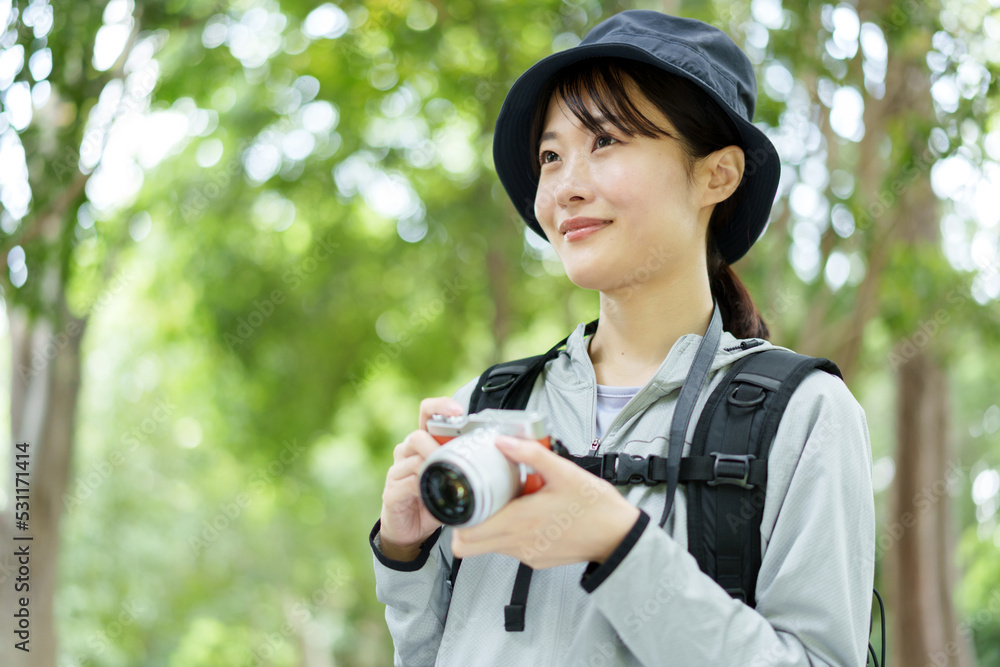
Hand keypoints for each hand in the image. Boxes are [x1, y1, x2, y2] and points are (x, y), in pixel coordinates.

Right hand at [379, 397, 464, 559]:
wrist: (410, 530)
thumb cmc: (434, 500)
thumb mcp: (453, 481)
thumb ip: (467, 467)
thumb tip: (497, 460)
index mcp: (423, 443)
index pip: (426, 413)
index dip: (440, 406)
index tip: (458, 410)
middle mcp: (406, 452)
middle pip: (418, 435)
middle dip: (438, 445)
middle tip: (455, 457)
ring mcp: (397, 471)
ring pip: (413, 457)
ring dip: (432, 465)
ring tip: (446, 475)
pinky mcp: (391, 491)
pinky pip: (406, 483)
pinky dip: (422, 487)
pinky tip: (432, 494)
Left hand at [451, 435, 640, 568]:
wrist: (619, 536)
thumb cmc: (595, 507)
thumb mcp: (565, 472)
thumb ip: (531, 454)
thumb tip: (503, 440)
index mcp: (519, 522)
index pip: (465, 538)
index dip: (455, 520)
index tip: (461, 499)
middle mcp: (518, 544)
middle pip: (469, 545)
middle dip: (465, 523)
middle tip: (476, 499)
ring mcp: (527, 555)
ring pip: (490, 546)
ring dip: (489, 526)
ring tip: (504, 501)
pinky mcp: (536, 560)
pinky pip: (511, 548)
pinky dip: (510, 533)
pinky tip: (526, 514)